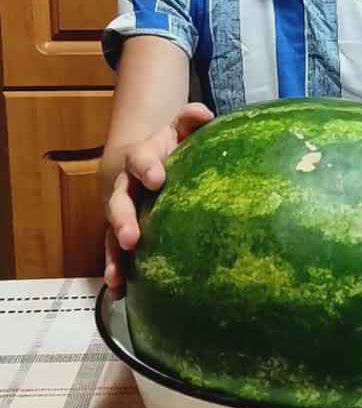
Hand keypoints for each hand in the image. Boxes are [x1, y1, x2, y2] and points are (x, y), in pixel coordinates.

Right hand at [104, 102, 213, 292]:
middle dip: (122, 219)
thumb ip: (190, 120)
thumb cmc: (175, 146)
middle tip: (132, 236)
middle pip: (119, 201)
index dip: (146, 166)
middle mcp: (126, 186)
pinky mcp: (125, 234)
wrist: (153, 160)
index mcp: (142, 158)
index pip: (140, 158)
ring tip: (118, 276)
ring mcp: (123, 212)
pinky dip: (118, 272)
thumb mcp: (181, 131)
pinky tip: (122, 294)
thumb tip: (203, 113)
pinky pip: (117, 254)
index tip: (157, 178)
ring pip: (112, 233)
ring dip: (114, 254)